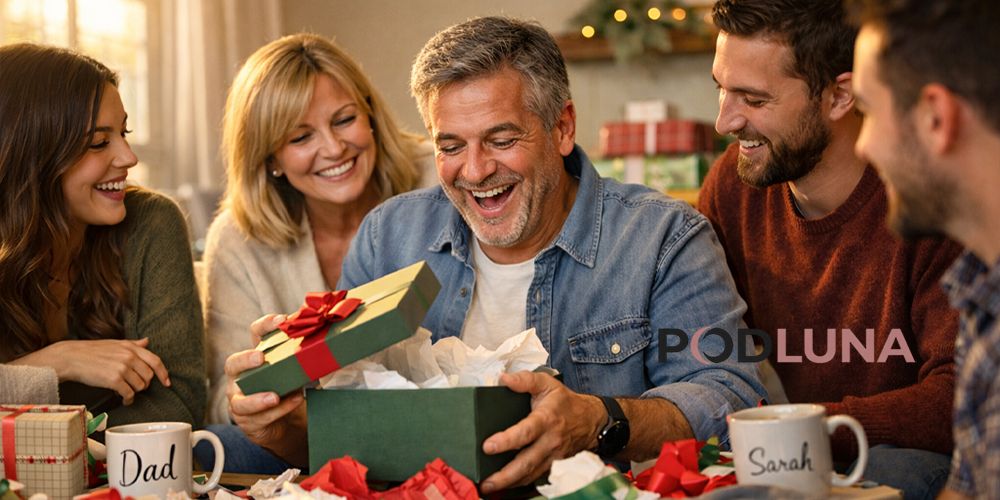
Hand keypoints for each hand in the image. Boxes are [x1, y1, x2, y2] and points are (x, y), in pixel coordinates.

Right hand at [13, 337, 169, 404]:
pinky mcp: (114, 380)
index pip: (156, 360)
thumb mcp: (115, 343)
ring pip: (140, 386)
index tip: (167, 383)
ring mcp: (122, 368)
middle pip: (149, 376)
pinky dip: (128, 399)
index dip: (164, 373)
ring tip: (126, 392)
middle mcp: (129, 356)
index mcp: (131, 347)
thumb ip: (133, 344)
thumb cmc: (92, 351)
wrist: (71, 357)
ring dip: (135, 392)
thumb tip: (148, 341)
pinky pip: (129, 393)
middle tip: (135, 387)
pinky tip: (124, 399)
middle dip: (144, 384)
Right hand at [224, 314, 306, 464]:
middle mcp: (240, 378)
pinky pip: (259, 418)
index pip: (254, 335)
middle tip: (260, 357)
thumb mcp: (293, 373)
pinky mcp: (247, 421)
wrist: (281, 423)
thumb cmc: (285, 390)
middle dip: (245, 360)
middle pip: (233, 364)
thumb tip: (328, 341)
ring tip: (275, 396)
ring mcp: (239, 401)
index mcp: (254, 358)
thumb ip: (301, 358)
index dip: (265, 325)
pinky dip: (277, 411)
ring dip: (258, 398)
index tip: (282, 320)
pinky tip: (292, 404)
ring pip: (240, 400)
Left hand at [480, 372, 604, 493]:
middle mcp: (550, 441)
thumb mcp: (547, 383)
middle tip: (485, 482)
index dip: (507, 441)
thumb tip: (504, 379)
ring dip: (509, 483)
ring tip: (489, 487)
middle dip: (505, 475)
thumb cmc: (565, 402)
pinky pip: (536, 478)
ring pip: (531, 475)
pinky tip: (504, 486)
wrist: (591, 420)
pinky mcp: (554, 466)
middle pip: (527, 462)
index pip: (526, 432)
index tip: (488, 446)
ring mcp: (554, 457)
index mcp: (547, 419)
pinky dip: (519, 484)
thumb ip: (525, 380)